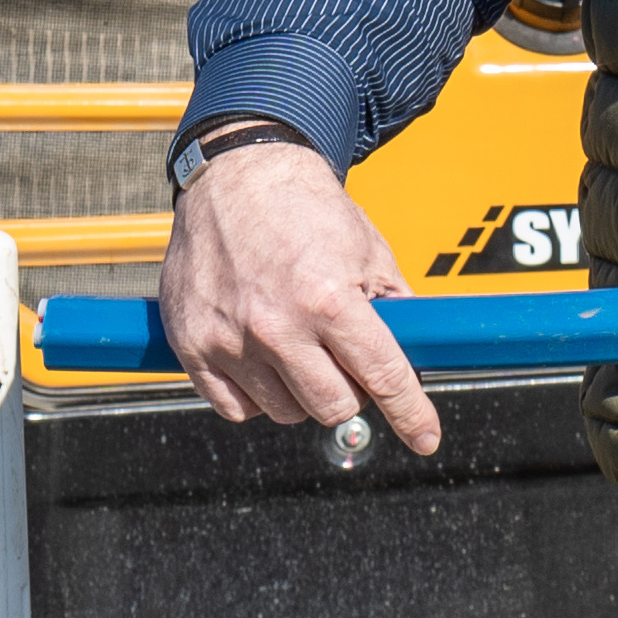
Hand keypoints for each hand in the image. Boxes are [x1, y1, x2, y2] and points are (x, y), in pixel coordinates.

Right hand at [158, 138, 441, 453]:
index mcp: (329, 300)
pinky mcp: (191, 348)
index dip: (410, 413)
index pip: (382, 376)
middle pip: (332, 407)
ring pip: (285, 412)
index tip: (425, 438)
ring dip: (304, 394)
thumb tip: (420, 355)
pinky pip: (235, 409)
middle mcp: (276, 327)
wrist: (237, 180)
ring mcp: (230, 341)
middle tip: (350, 366)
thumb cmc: (307, 212)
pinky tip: (268, 363)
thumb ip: (395, 308)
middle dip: (353, 395)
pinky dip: (258, 398)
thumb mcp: (370, 252)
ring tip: (305, 350)